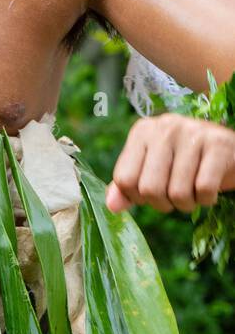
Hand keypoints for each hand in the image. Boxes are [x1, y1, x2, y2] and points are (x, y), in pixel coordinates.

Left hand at [106, 113, 234, 213]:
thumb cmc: (186, 163)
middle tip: (174, 197)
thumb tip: (112, 206)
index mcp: (143, 131)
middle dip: (162, 204)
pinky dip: (207, 200)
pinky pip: (203, 190)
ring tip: (192, 192)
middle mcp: (165, 127)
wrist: (231, 150)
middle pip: (149, 189)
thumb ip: (128, 186)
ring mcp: (193, 133)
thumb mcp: (152, 169)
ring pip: (178, 193)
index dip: (137, 197)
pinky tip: (209, 190)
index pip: (125, 179)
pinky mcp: (218, 145)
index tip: (152, 192)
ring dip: (186, 204)